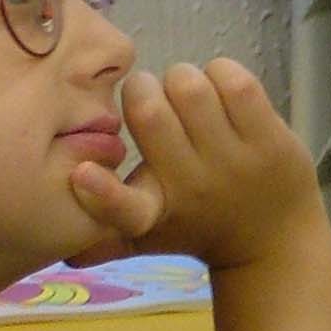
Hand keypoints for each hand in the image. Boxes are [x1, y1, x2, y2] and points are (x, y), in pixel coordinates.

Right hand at [69, 59, 325, 271]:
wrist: (274, 241)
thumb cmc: (196, 225)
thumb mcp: (147, 238)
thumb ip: (103, 239)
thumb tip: (56, 257)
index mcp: (152, 211)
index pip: (122, 208)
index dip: (100, 190)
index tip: (80, 174)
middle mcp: (190, 187)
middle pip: (151, 114)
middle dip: (142, 89)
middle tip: (148, 95)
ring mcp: (235, 162)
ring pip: (190, 88)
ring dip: (182, 79)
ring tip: (186, 94)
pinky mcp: (272, 140)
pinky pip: (234, 82)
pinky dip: (219, 73)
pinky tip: (219, 90)